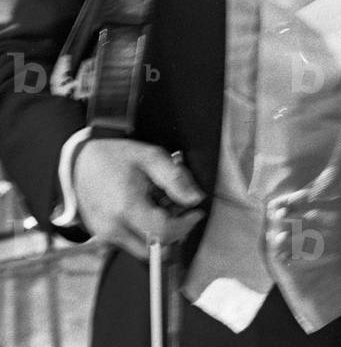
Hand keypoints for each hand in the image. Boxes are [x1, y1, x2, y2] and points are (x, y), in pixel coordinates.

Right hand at [73, 139, 204, 259]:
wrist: (80, 162)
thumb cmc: (115, 157)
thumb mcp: (151, 157)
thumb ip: (175, 179)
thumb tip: (195, 199)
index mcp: (126, 206)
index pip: (164, 232)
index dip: (185, 224)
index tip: (195, 212)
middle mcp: (113, 228)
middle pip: (156, 247)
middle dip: (174, 231)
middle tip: (178, 208)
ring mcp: (105, 235)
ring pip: (144, 248)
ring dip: (160, 232)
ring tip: (161, 205)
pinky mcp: (102, 237)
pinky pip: (132, 242)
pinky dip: (145, 231)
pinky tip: (146, 208)